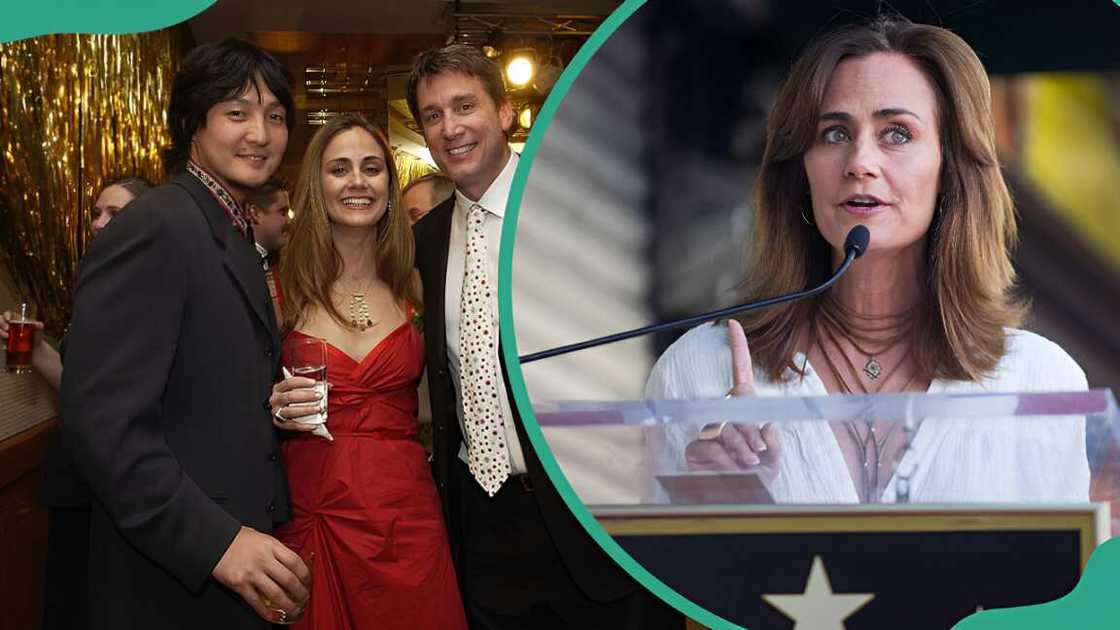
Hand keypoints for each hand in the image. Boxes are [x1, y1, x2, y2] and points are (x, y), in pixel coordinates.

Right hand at [0, 310, 44, 341]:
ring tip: (7, 336)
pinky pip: (0, 338)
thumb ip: (39, 326)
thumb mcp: (38, 331)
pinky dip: (1, 339)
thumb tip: (39, 324)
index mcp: (15, 319)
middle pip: (0, 320)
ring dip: (0, 331)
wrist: (34, 348)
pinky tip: (5, 345)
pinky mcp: (2, 340)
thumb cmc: (35, 336)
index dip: (7, 315)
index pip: (8, 314)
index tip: (9, 319)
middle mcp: (7, 324)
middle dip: (1, 322)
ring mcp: (3, 332)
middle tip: (7, 328)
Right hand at [211, 526, 310, 623]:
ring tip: (294, 610)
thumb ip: (277, 551)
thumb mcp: (264, 538)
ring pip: (275, 594)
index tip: (307, 582)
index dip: (305, 574)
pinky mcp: (239, 584)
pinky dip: (266, 611)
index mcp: (272, 546)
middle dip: (300, 593)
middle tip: (304, 599)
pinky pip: (256, 601)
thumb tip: (293, 566)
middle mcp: (263, 559)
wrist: (215, 541)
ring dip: (288, 605)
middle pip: (288, 580)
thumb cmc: (241, 539)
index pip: (295, 561)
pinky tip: (274, 616)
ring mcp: (251, 573)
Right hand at [269, 375, 323, 432]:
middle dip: (306, 396)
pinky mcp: (279, 423)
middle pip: (289, 396)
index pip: (288, 383)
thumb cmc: (291, 399)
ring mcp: (276, 412)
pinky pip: (292, 425)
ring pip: (290, 411)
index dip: (301, 382)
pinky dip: (303, 426)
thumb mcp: (296, 390)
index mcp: (278, 388)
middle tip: (319, 396)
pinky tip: (314, 425)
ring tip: (319, 409)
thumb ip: (311, 387)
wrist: (280, 412)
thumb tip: (328, 386)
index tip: (313, 383)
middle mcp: (275, 400)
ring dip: (306, 410)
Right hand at [684, 319, 780, 478]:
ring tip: (748, 463)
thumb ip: (772, 440)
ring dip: (741, 448)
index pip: (739, 372)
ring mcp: (708, 431)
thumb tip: (761, 426)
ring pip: (724, 429)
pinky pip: (710, 446)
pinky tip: (730, 468)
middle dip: (750, 430)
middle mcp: (723, 415)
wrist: (742, 499)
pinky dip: (724, 459)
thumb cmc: (761, 475)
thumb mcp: (774, 457)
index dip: (737, 347)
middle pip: (736, 407)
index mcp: (743, 409)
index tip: (733, 324)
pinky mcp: (696, 449)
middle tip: (758, 452)